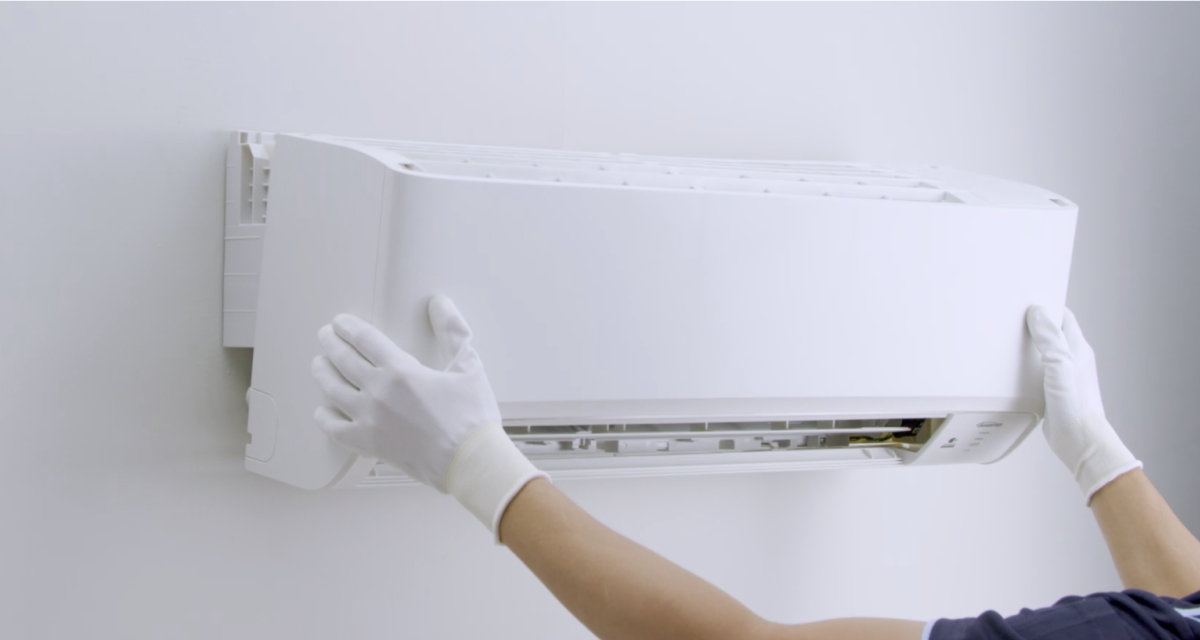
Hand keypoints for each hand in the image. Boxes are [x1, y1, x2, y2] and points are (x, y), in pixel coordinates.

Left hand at [311, 296, 546, 538]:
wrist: (469, 461)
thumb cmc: (471, 417)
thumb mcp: (468, 366)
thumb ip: (452, 330)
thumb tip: (440, 304)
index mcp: (400, 371)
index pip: (364, 339)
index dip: (349, 327)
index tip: (340, 322)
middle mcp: (378, 393)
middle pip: (342, 360)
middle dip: (330, 344)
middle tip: (325, 336)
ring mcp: (369, 420)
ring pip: (332, 390)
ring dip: (322, 373)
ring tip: (318, 364)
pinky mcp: (368, 444)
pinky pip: (335, 429)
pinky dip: (324, 417)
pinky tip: (322, 410)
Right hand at [1026, 306, 1140, 502]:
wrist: (1078, 440)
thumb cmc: (1075, 405)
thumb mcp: (1060, 364)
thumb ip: (1050, 337)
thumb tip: (1038, 312)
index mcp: (1077, 349)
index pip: (1063, 318)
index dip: (1047, 307)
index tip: (1028, 300)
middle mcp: (1072, 360)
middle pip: (1052, 333)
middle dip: (1034, 324)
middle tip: (1012, 318)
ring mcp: (1063, 376)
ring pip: (1043, 352)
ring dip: (1028, 346)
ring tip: (1008, 339)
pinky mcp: (1052, 391)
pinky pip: (1037, 371)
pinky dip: (1025, 366)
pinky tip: (1011, 369)